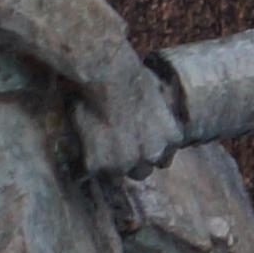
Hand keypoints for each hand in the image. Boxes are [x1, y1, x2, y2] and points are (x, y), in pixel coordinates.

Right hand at [67, 52, 184, 180]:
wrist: (110, 78)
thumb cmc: (133, 78)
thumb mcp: (159, 99)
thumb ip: (158, 118)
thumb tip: (152, 117)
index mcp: (172, 139)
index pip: (162, 159)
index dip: (146, 152)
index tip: (136, 146)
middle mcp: (154, 155)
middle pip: (142, 171)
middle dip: (130, 162)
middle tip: (114, 147)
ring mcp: (127, 162)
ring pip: (117, 174)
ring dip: (107, 163)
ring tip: (95, 145)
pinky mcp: (100, 163)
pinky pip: (90, 170)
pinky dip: (85, 159)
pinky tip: (81, 146)